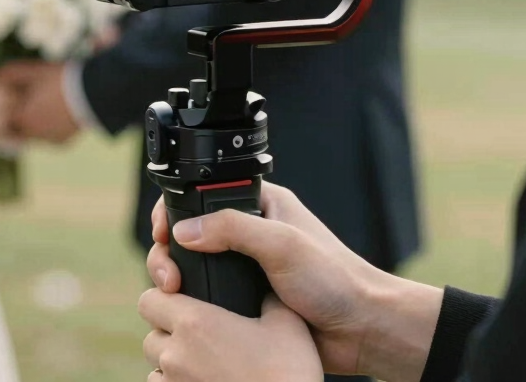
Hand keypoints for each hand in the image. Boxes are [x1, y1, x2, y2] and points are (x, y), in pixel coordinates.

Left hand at [0, 61, 79, 143]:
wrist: (93, 93)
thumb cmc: (59, 80)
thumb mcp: (33, 71)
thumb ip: (9, 74)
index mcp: (22, 117)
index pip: (2, 117)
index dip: (7, 105)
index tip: (12, 97)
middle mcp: (32, 134)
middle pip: (16, 129)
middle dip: (18, 117)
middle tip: (28, 101)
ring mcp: (47, 141)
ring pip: (32, 135)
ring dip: (33, 124)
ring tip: (44, 105)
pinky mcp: (61, 144)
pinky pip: (49, 138)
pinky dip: (50, 128)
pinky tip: (57, 114)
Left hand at [139, 290, 321, 381]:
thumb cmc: (288, 373)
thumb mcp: (287, 324)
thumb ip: (268, 298)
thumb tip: (267, 289)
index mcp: (193, 323)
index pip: (149, 300)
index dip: (162, 298)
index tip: (180, 301)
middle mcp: (176, 355)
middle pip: (152, 337)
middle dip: (168, 335)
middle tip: (197, 337)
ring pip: (156, 369)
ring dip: (171, 365)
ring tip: (202, 365)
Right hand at [147, 184, 442, 380]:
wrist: (362, 330)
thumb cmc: (335, 279)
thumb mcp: (281, 244)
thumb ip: (232, 229)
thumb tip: (184, 231)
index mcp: (259, 204)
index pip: (202, 194)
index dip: (176, 211)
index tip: (162, 233)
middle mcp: (249, 231)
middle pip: (191, 232)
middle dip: (169, 251)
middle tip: (168, 274)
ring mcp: (247, 266)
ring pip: (195, 265)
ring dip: (177, 277)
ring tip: (174, 294)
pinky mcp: (246, 298)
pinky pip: (209, 294)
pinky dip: (194, 301)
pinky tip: (190, 311)